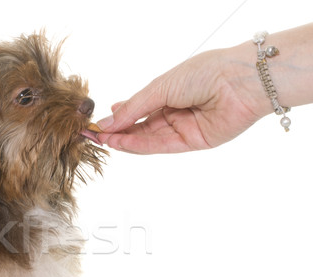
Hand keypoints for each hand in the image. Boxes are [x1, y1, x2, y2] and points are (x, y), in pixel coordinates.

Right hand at [97, 47, 269, 153]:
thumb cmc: (205, 72)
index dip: (117, 118)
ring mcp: (182, 128)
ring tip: (103, 140)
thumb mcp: (161, 87)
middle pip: (140, 127)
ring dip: (124, 140)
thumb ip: (133, 108)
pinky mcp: (192, 142)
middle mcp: (174, 111)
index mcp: (168, 93)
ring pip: (147, 138)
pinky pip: (160, 146)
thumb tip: (106, 122)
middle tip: (94, 136)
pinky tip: (121, 143)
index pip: (137, 110)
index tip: (95, 124)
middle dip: (116, 132)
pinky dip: (139, 146)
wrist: (240, 80)